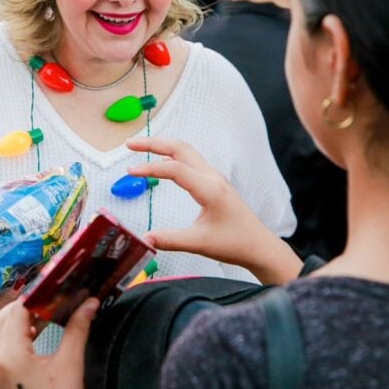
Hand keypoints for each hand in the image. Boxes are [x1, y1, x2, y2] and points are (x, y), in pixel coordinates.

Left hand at [0, 297, 97, 388]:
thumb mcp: (71, 363)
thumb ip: (77, 328)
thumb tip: (88, 303)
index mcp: (10, 355)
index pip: (18, 311)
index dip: (36, 296)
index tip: (53, 288)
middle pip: (2, 319)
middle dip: (24, 306)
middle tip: (49, 301)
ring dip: (16, 321)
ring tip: (42, 318)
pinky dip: (12, 337)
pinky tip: (33, 338)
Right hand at [125, 137, 302, 283]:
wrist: (258, 245)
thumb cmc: (235, 243)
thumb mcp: (199, 243)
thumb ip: (170, 240)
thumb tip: (143, 240)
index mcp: (210, 189)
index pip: (175, 169)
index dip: (150, 168)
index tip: (130, 171)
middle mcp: (212, 177)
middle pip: (180, 149)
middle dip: (154, 143)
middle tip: (130, 144)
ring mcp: (215, 178)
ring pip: (186, 152)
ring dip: (163, 147)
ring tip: (139, 148)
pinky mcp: (214, 183)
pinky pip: (191, 161)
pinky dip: (172, 156)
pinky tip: (161, 163)